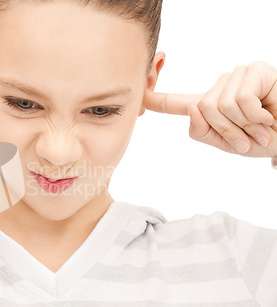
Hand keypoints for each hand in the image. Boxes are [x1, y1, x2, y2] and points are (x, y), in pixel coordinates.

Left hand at [143, 61, 276, 157]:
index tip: (136, 95)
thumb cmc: (263, 139)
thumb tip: (193, 109)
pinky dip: (257, 116)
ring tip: (261, 125)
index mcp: (208, 106)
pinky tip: (270, 114)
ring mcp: (237, 76)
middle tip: (250, 135)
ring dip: (245, 124)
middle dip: (228, 129)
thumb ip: (204, 131)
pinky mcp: (255, 71)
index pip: (176, 102)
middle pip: (202, 108)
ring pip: (220, 104)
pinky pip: (241, 100)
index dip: (155, 100)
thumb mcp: (228, 144)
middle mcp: (219, 87)